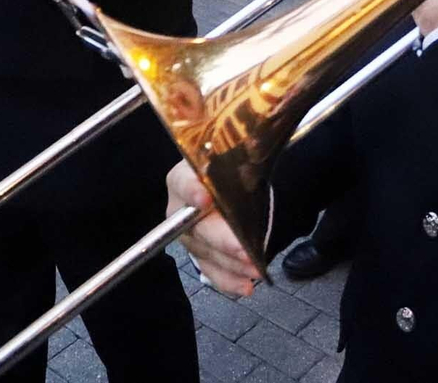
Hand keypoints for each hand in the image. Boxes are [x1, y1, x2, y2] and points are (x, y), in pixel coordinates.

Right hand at [167, 161, 259, 297]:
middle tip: (245, 251)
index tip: (205, 199)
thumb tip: (253, 149)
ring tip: (256, 269)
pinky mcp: (203, 256)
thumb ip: (240, 158)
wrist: (239, 188)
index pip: (183, 182)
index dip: (192, 191)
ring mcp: (190, 237)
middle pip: (198, 227)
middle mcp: (181, 209)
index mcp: (185, 177)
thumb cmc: (233, 170)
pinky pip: (212, 272)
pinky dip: (229, 281)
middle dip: (223, 241)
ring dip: (232, 265)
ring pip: (207, 254)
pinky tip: (245, 287)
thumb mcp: (236, 159)